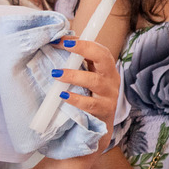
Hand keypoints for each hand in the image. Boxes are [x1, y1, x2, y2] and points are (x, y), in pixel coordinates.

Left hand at [52, 36, 119, 150]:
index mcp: (107, 70)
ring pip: (95, 81)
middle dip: (85, 49)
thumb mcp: (88, 81)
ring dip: (74, 75)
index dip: (83, 43)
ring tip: (56, 73)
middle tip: (65, 46)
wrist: (99, 128)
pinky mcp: (103, 111)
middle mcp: (111, 80)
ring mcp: (109, 96)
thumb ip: (79, 66)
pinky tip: (63, 96)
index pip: (100, 50)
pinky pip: (89, 104)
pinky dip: (75, 99)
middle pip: (104, 59)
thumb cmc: (91, 99)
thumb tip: (60, 46)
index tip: (63, 39)